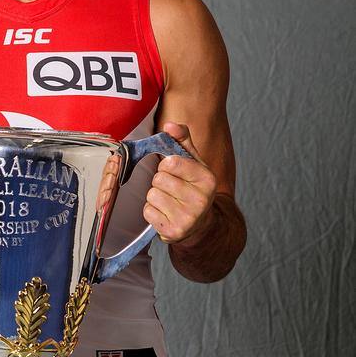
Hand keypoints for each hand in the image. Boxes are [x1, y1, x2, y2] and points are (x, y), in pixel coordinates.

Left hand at [143, 122, 216, 243]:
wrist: (199, 225)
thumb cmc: (192, 187)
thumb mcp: (193, 162)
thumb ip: (182, 140)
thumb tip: (169, 125)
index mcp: (208, 179)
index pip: (171, 162)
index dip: (167, 164)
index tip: (174, 171)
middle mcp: (201, 200)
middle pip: (159, 179)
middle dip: (160, 181)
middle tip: (171, 188)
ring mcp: (188, 218)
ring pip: (152, 195)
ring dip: (155, 196)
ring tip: (168, 200)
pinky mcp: (173, 232)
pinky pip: (148, 211)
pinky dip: (151, 211)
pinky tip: (164, 212)